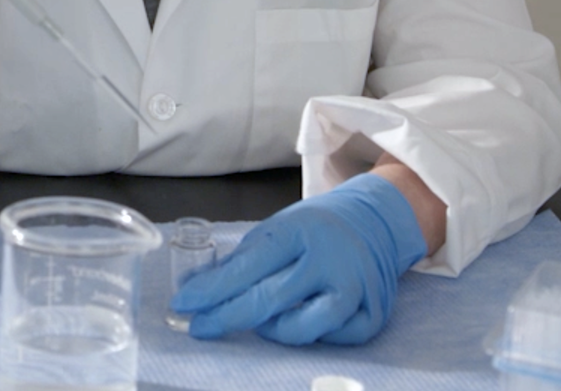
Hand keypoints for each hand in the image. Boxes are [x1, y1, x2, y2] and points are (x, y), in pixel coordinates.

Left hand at [169, 173, 428, 345]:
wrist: (375, 222)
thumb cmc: (316, 229)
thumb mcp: (277, 230)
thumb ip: (242, 261)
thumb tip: (198, 289)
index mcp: (299, 230)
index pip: (249, 266)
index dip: (213, 290)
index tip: (185, 304)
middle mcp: (329, 258)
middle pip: (271, 298)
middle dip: (228, 316)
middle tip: (202, 326)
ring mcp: (355, 286)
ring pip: (306, 327)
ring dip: (275, 330)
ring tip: (262, 321)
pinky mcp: (373, 312)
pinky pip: (335, 338)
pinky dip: (315, 336)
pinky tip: (303, 322)